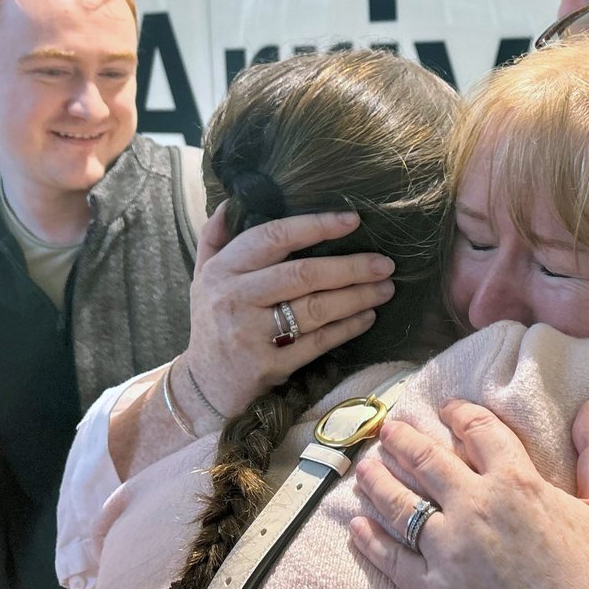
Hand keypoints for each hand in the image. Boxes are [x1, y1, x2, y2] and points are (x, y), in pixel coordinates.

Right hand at [184, 203, 397, 418]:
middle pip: (303, 274)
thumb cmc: (213, 323)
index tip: (352, 220)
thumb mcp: (203, 278)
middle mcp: (235, 298)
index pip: (273, 237)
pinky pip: (318, 342)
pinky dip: (347, 328)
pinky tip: (367, 317)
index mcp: (223, 270)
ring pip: (315, 308)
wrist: (203, 387)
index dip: (315, 226)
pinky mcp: (269, 366)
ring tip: (385, 289)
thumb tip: (230, 201)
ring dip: (357, 297)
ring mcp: (251, 334)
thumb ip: (215, 239)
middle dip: (351, 267)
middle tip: (385, 264)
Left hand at [351, 399, 588, 588]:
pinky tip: (356, 527)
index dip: (460, 415)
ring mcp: (449, 550)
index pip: (478, 432)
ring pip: (399, 504)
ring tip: (365, 468)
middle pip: (427, 460)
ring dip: (377, 480)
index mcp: (516, 482)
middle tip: (390, 428)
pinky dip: (370, 541)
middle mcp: (475, 507)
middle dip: (404, 439)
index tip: (449, 409)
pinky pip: (391, 560)